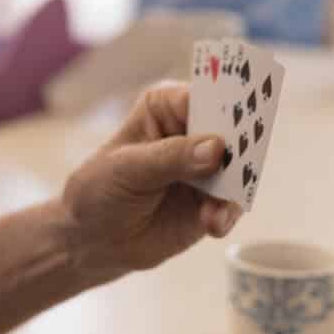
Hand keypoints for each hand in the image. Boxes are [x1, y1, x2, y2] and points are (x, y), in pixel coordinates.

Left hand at [60, 81, 240, 283]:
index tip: (236, 119)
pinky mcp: (214, 199)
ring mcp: (205, 166)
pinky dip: (226, 212)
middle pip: (230, 130)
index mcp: (165, 106)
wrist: (95, 238)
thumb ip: (171, 157)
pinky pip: (233, 201)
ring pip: (239, 168)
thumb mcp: (127, 168)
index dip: (224, 104)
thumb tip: (216, 147)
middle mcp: (191, 131)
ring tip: (213, 212)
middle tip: (238, 167)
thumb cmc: (100, 188)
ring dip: (232, 189)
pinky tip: (211, 224)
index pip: (203, 96)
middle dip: (239, 148)